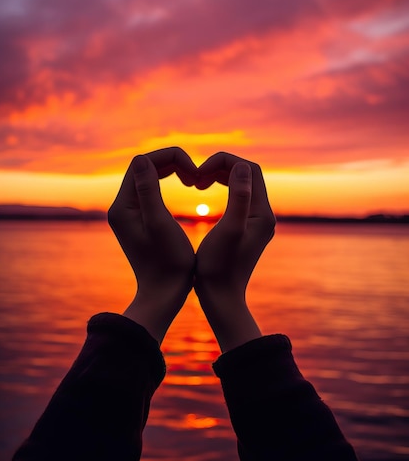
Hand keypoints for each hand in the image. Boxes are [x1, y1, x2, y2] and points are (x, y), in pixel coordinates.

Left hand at [108, 147, 197, 342]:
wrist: (163, 295)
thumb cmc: (167, 264)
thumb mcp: (160, 224)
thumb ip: (149, 190)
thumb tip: (142, 159)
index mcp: (123, 206)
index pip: (143, 162)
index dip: (171, 158)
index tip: (195, 171)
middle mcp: (121, 206)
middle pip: (145, 167)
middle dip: (173, 163)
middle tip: (198, 175)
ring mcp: (129, 213)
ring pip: (149, 176)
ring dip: (173, 171)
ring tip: (195, 179)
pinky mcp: (139, 220)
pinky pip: (152, 189)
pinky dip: (170, 183)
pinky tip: (188, 187)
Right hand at [194, 152, 275, 350]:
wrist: (221, 298)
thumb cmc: (219, 268)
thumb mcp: (228, 230)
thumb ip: (238, 197)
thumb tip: (241, 167)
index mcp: (262, 213)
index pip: (249, 169)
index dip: (224, 162)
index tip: (199, 170)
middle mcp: (264, 214)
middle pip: (247, 174)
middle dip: (221, 167)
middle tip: (195, 176)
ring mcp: (256, 222)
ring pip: (241, 184)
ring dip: (220, 176)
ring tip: (196, 182)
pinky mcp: (246, 228)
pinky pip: (237, 197)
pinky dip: (220, 189)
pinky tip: (203, 193)